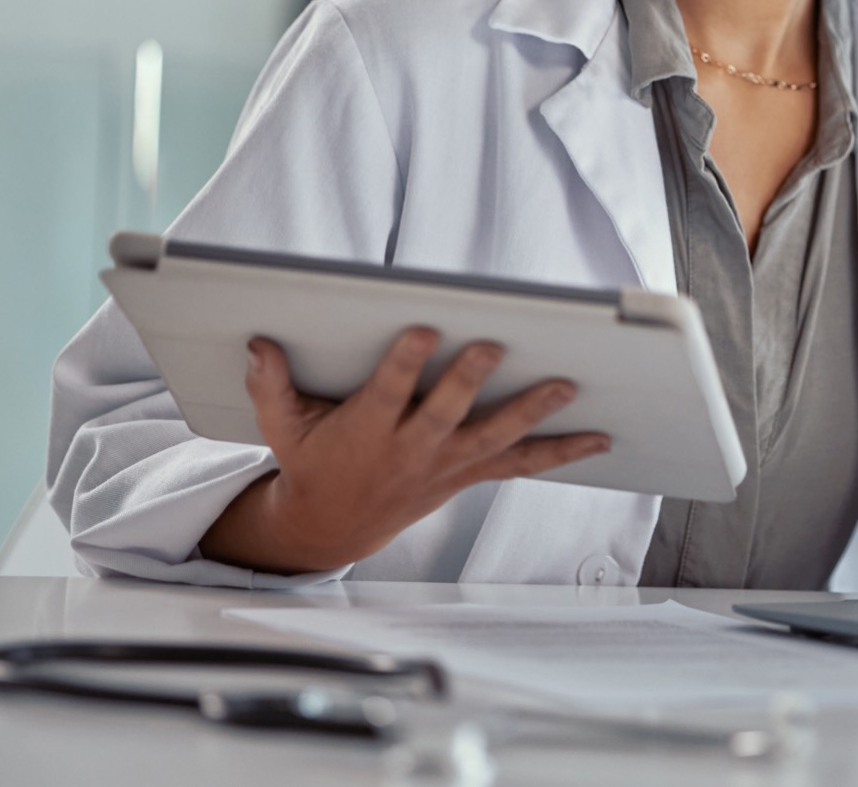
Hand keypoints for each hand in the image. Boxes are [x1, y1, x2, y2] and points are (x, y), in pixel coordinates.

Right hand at [199, 328, 609, 573]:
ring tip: (566, 386)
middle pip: (446, 415)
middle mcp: (411, 451)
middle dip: (468, 382)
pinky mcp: (468, 474)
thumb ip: (271, 386)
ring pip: (495, 439)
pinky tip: (599, 438)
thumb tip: (258, 344)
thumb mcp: (281, 428)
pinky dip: (560, 452)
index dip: (404, 364)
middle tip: (493, 346)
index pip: (387, 394)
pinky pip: (520, 464)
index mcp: (366, 433)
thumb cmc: (312, 464)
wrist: (331, 528)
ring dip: (532, 413)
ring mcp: (445, 466)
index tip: (422, 330)